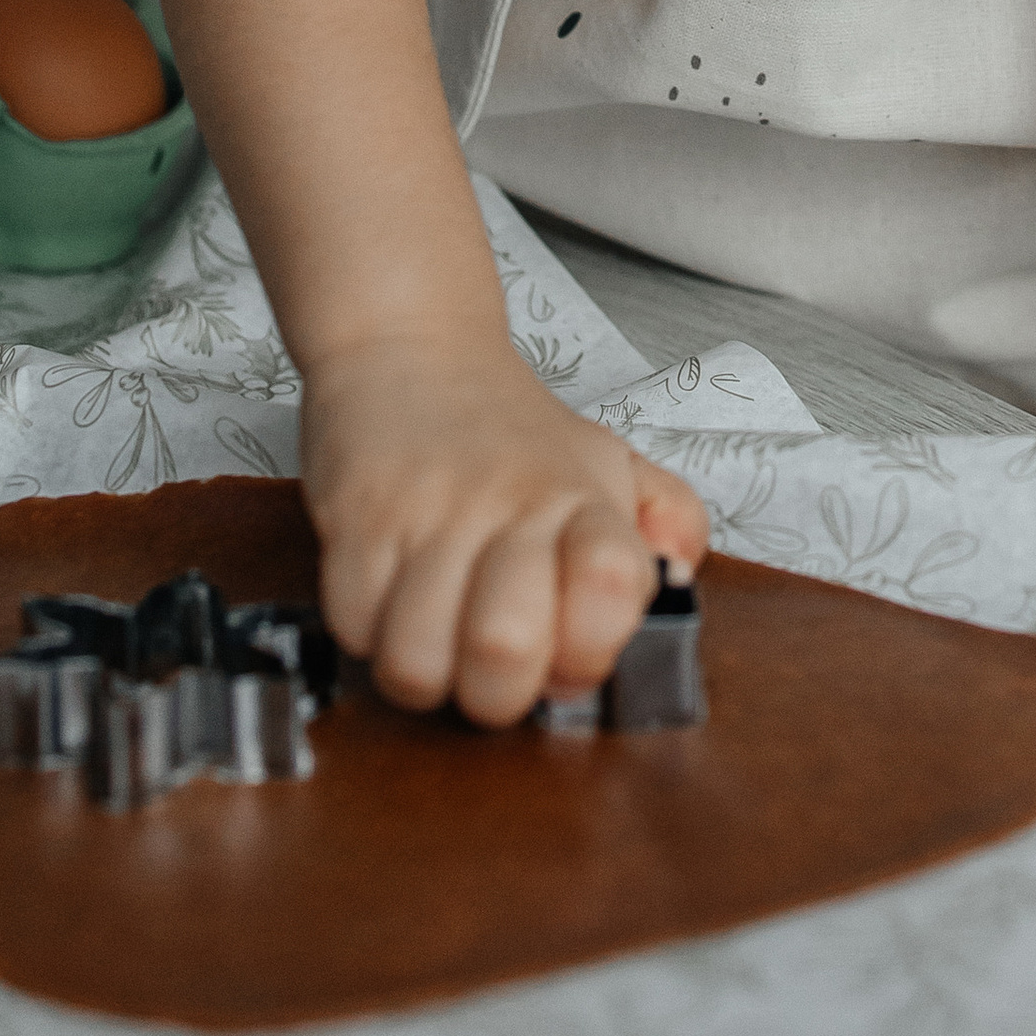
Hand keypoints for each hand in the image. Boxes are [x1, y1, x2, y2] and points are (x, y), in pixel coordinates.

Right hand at [299, 334, 708, 722]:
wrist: (411, 344)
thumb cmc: (508, 431)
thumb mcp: (609, 462)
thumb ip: (670, 521)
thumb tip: (682, 578)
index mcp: (583, 500)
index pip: (614, 585)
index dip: (591, 650)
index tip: (571, 651)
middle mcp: (511, 503)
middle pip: (504, 647)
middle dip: (496, 692)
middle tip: (491, 663)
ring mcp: (428, 512)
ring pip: (416, 660)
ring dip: (425, 670)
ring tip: (436, 632)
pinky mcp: (357, 517)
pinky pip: (353, 628)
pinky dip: (367, 632)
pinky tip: (389, 595)